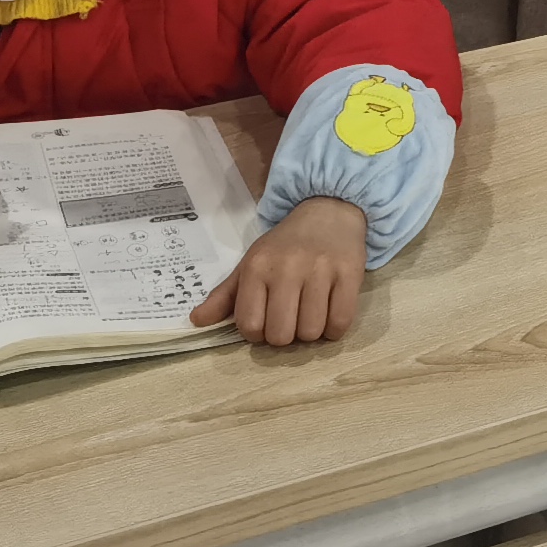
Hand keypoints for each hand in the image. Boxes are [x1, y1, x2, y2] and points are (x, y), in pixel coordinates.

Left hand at [190, 195, 367, 345]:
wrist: (328, 211)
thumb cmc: (285, 245)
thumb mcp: (251, 263)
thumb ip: (225, 295)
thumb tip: (196, 321)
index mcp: (258, 267)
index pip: (250, 325)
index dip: (257, 333)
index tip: (266, 320)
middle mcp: (288, 267)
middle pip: (281, 335)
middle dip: (285, 336)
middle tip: (290, 319)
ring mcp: (321, 270)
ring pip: (312, 332)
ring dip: (311, 332)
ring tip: (310, 313)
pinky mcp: (350, 273)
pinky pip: (341, 323)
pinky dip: (334, 328)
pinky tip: (330, 313)